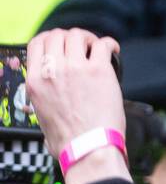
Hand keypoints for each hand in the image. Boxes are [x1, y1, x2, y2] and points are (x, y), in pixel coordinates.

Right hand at [26, 29, 130, 183]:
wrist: (88, 148)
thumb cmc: (68, 140)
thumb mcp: (41, 113)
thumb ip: (44, 96)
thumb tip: (50, 96)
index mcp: (35, 81)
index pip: (36, 43)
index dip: (50, 39)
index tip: (61, 44)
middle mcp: (53, 71)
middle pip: (58, 35)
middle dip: (71, 38)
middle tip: (83, 47)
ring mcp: (76, 69)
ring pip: (79, 35)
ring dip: (89, 39)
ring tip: (96, 50)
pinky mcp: (99, 71)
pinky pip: (104, 44)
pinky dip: (109, 44)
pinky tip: (113, 51)